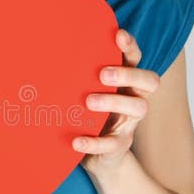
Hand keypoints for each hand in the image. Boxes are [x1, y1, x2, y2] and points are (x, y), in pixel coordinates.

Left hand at [72, 29, 159, 171]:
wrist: (96, 157)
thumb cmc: (87, 114)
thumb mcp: (84, 91)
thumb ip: (77, 75)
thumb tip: (43, 50)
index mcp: (125, 82)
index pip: (135, 59)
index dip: (131, 46)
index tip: (118, 35)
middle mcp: (133, 98)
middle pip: (149, 81)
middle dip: (128, 74)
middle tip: (103, 74)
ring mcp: (129, 123)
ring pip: (139, 108)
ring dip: (114, 102)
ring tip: (89, 102)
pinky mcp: (119, 145)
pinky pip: (112, 143)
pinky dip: (94, 142)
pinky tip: (76, 141)